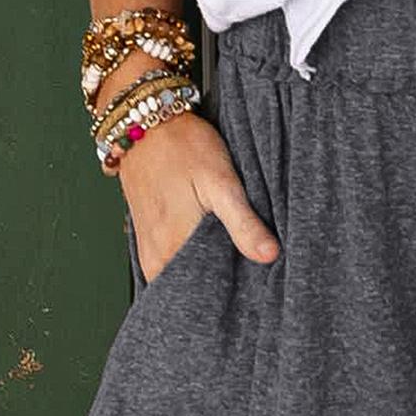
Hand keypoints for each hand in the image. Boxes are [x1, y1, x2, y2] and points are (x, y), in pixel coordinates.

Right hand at [117, 103, 279, 278]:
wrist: (145, 122)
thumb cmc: (184, 147)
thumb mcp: (221, 181)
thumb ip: (243, 223)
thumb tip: (269, 256)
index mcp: (172, 249)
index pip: (205, 293)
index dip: (232, 290)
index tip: (254, 283)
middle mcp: (154, 257)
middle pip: (193, 286)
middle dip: (220, 281)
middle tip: (247, 267)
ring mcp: (146, 247)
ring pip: (181, 273)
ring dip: (205, 266)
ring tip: (230, 254)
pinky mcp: (146, 235)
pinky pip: (170, 260)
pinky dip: (190, 255)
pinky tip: (209, 241)